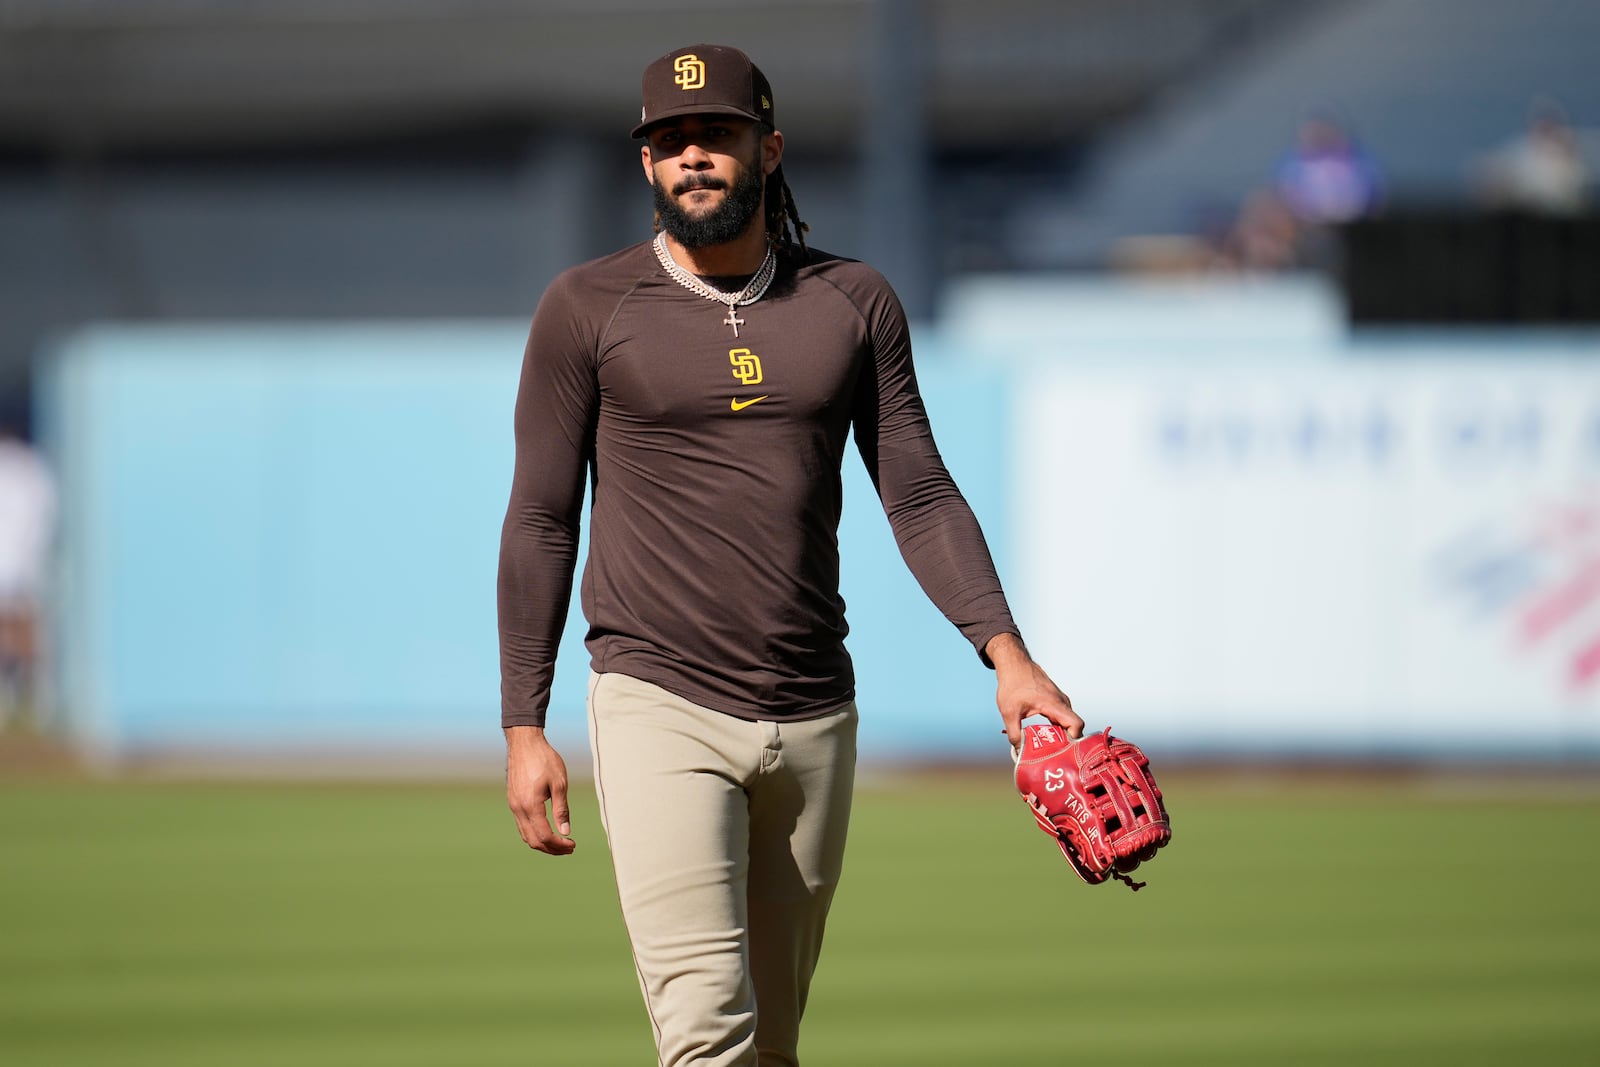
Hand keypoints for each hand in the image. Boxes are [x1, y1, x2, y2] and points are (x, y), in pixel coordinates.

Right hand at [505, 726, 575, 854]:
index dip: (559, 845)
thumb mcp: (559, 783)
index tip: (572, 845)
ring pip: (526, 835)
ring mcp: (513, 805)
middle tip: (569, 848)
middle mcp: (518, 809)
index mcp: (531, 805)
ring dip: (543, 843)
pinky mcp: (512, 801)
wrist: (524, 743)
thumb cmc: (544, 759)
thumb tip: (565, 831)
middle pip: (534, 841)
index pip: (545, 836)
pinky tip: (547, 830)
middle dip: (552, 849)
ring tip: (560, 843)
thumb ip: (561, 809)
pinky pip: (522, 825)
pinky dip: (534, 833)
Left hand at [985, 632, 1083, 747]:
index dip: (1074, 740)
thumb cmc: (1012, 683)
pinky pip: (1061, 717)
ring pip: (1067, 722)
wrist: (1014, 663)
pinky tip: (1045, 737)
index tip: (1063, 752)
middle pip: (1073, 727)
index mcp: (1054, 704)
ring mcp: (1060, 700)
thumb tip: (1019, 752)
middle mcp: (1062, 702)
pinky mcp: (1055, 700)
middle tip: (1054, 757)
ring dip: (1060, 736)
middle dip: (1066, 743)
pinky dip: (1056, 728)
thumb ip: (1014, 733)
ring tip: (1049, 750)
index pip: (1076, 724)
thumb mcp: (1008, 711)